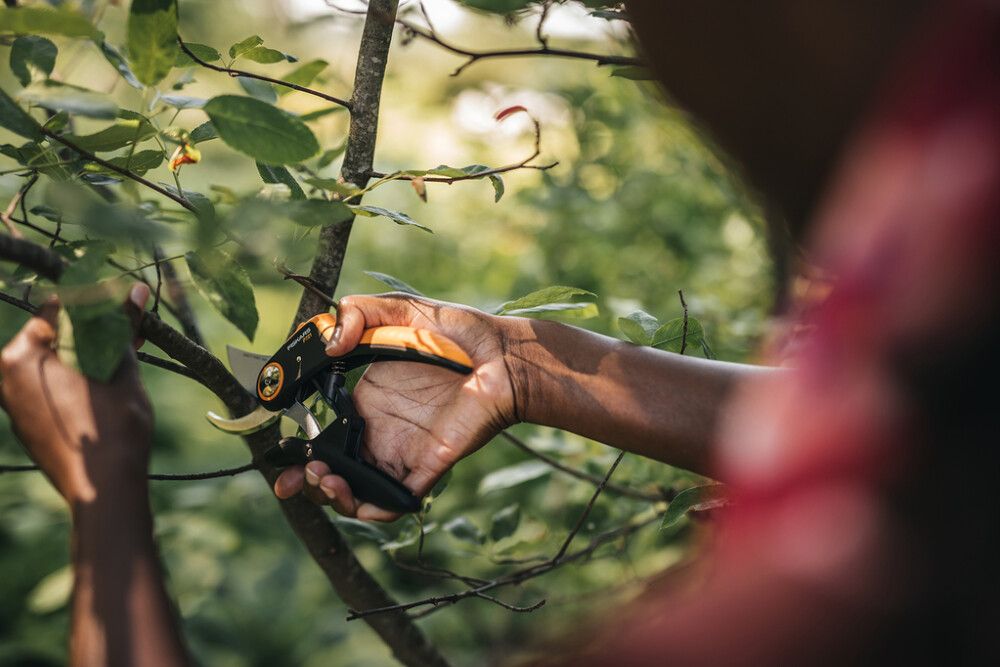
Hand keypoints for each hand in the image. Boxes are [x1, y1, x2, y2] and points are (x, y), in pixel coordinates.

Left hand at [0, 285, 152, 504]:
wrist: (104, 491)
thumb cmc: (112, 427)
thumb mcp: (122, 368)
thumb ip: (122, 327)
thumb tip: (137, 290)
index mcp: (21, 356)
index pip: (60, 309)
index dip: (97, 303)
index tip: (124, 303)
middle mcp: (7, 378)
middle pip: (57, 338)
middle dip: (96, 332)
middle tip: (132, 330)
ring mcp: (14, 405)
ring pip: (57, 366)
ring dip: (91, 356)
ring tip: (129, 356)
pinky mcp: (28, 426)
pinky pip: (54, 391)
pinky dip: (80, 382)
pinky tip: (111, 385)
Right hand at [274, 293, 518, 520]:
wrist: (505, 356)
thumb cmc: (457, 332)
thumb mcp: (399, 309)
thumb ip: (357, 313)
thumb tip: (329, 344)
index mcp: (368, 401)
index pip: (325, 434)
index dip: (299, 451)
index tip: (279, 458)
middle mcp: (382, 431)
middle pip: (335, 470)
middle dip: (308, 482)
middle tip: (300, 476)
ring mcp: (404, 452)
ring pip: (358, 491)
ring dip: (333, 496)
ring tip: (326, 479)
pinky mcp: (429, 466)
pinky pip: (396, 500)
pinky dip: (373, 508)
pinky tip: (356, 497)